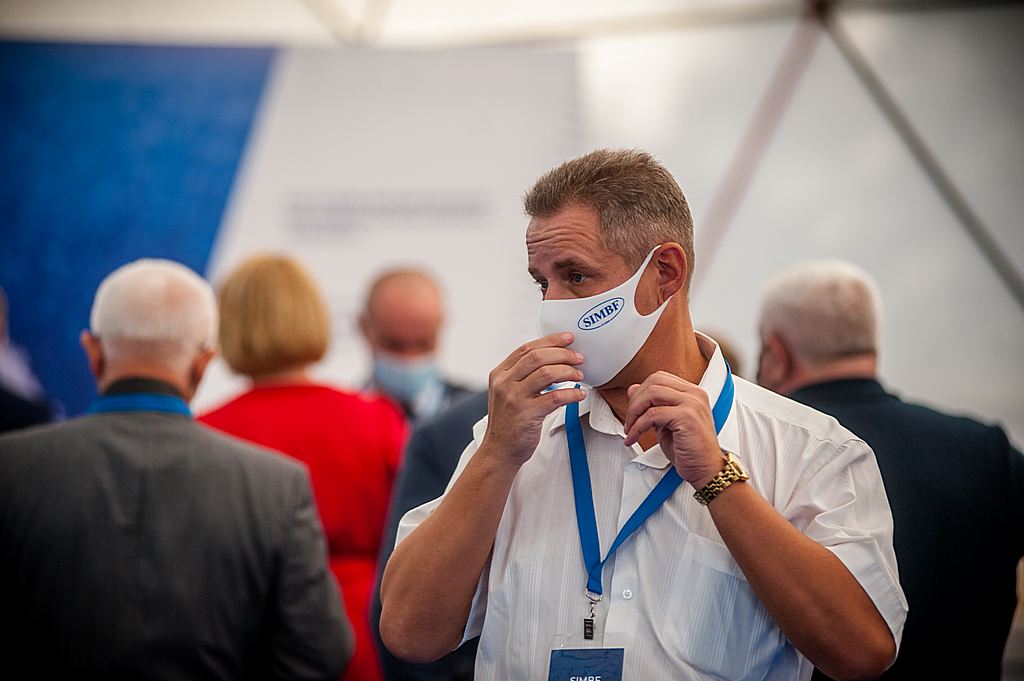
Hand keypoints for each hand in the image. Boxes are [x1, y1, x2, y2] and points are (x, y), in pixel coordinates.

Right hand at [482, 333, 586, 466]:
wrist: (499, 451)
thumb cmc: (509, 422)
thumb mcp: (508, 392)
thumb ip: (522, 375)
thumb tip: (553, 358)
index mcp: (500, 374)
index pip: (526, 348)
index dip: (550, 341)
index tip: (568, 338)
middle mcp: (504, 383)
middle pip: (537, 357)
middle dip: (563, 354)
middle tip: (579, 358)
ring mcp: (514, 399)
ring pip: (546, 373)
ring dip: (568, 372)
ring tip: (580, 376)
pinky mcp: (526, 415)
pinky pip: (555, 398)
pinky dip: (571, 394)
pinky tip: (579, 395)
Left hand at [622, 371, 723, 487]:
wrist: (706, 471)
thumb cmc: (689, 451)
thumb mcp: (665, 424)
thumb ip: (652, 406)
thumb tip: (633, 391)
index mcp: (692, 393)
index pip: (659, 378)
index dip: (641, 392)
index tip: (633, 410)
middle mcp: (694, 394)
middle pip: (654, 381)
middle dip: (635, 401)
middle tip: (629, 420)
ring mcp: (692, 404)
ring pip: (652, 393)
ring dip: (634, 412)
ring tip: (630, 429)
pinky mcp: (687, 417)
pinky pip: (653, 414)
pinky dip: (638, 426)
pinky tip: (634, 437)